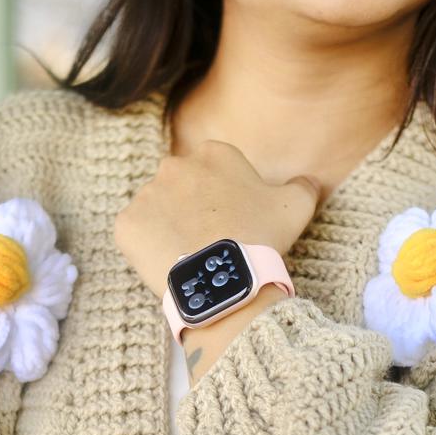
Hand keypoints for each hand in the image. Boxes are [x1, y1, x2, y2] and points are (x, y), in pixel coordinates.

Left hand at [113, 139, 322, 297]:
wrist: (226, 280)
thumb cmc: (262, 238)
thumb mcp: (296, 207)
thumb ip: (303, 186)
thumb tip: (309, 181)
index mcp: (213, 154)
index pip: (214, 171)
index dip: (225, 199)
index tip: (233, 222)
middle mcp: (174, 165)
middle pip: (182, 187)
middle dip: (192, 209)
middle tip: (210, 242)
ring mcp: (146, 194)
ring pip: (156, 210)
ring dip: (169, 228)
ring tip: (190, 257)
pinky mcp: (126, 225)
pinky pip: (134, 234)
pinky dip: (147, 248)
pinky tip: (169, 264)